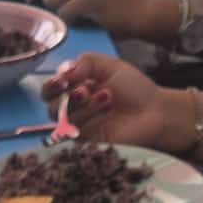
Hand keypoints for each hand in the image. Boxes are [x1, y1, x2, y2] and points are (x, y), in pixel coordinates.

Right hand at [42, 52, 177, 149]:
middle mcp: (73, 107)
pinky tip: (107, 110)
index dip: (53, 84)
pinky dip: (89, 116)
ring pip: (61, 117)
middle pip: (49, 104)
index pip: (50, 88)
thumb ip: (85, 61)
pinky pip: (73, 129)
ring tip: (107, 98)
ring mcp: (78, 125)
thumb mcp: (110, 65)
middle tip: (86, 90)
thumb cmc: (134, 88)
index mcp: (76, 87)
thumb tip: (63, 72)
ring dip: (83, 105)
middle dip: (66, 95)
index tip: (65, 79)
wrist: (153, 111)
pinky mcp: (85, 140)